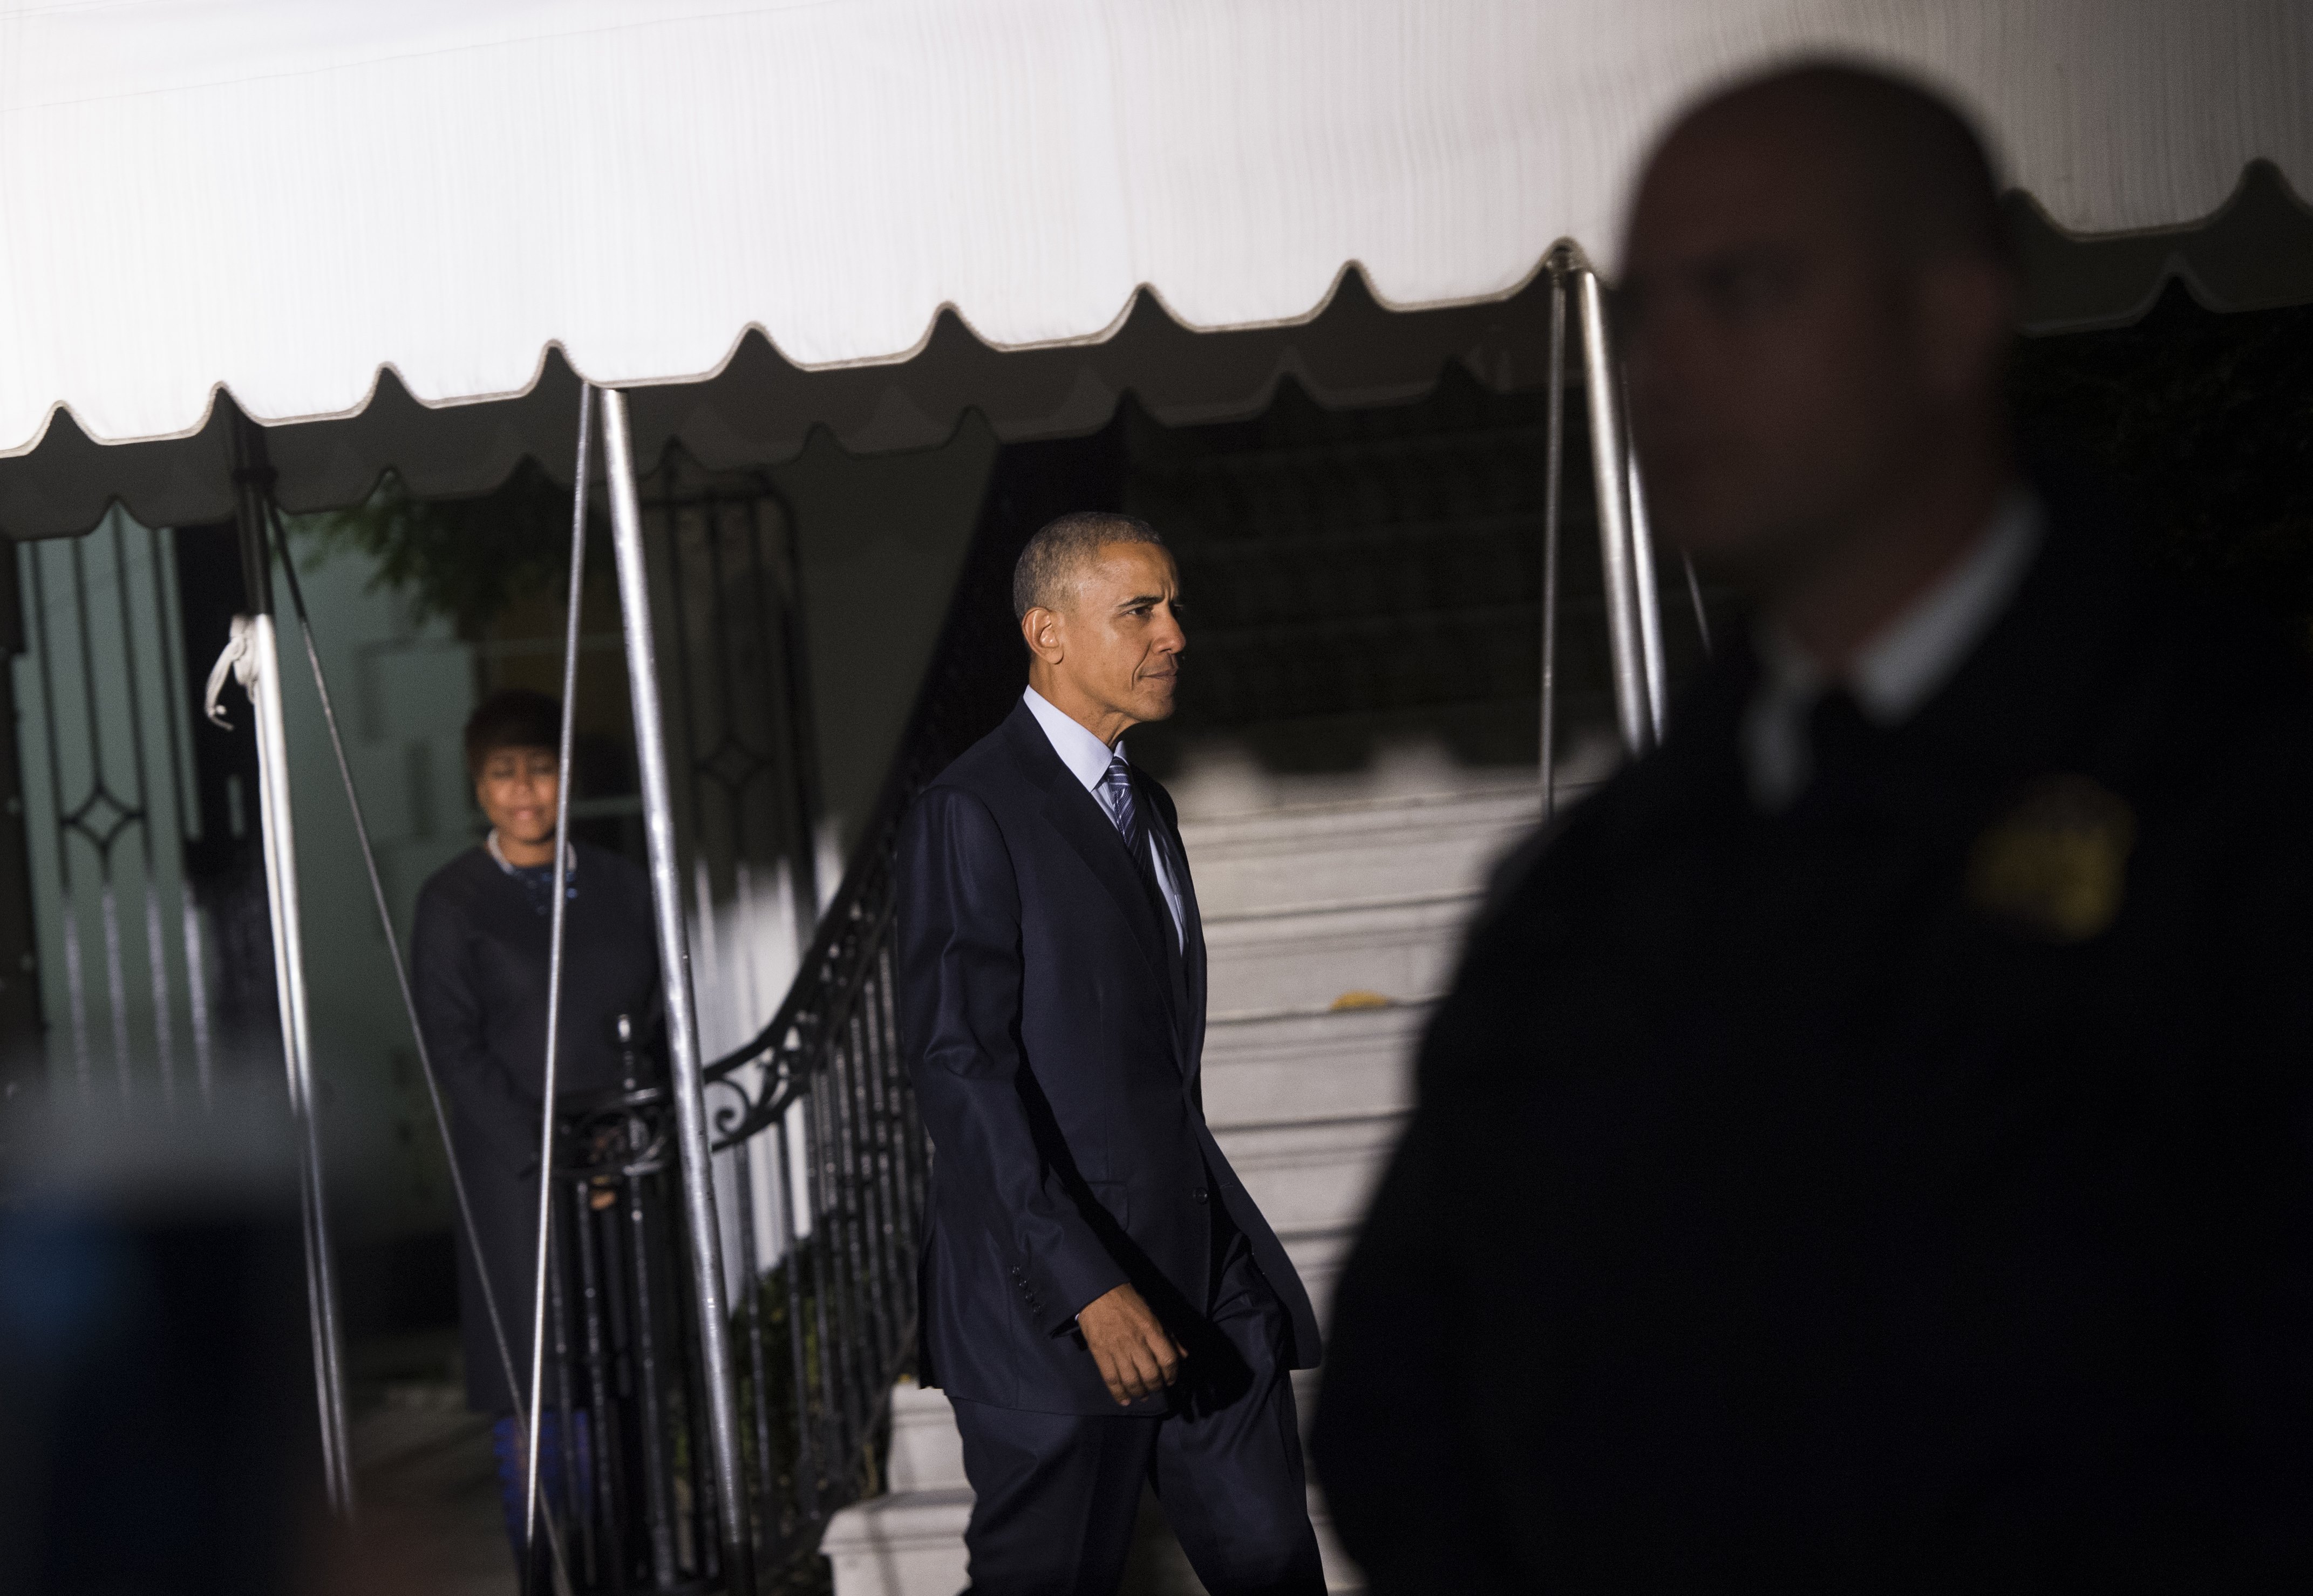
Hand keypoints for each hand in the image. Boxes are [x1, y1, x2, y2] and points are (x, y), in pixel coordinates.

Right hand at [1076, 1283, 1185, 1405]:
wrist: (1098, 1292)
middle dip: (1156, 1387)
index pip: (1168, 1359)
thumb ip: (1169, 1335)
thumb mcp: (1154, 1313)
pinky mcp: (1100, 1354)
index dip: (1172, 1374)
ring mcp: (1117, 1349)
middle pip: (1151, 1374)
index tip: (1171, 1380)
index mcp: (1152, 1330)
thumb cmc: (1128, 1301)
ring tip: (1142, 1395)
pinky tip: (1124, 1400)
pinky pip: (1111, 1379)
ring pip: (1132, 1380)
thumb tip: (1184, 1355)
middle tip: (1155, 1389)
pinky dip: (1118, 1394)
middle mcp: (1136, 1342)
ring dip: (1139, 1392)